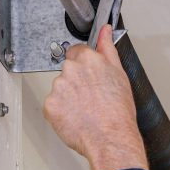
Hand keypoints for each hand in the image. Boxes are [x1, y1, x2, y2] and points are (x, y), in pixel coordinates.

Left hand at [43, 25, 148, 169]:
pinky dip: (62, 112)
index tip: (90, 77)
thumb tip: (105, 30)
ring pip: (60, 88)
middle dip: (76, 81)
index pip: (77, 52)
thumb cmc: (118, 112)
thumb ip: (108, 48)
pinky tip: (76, 118)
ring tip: (86, 110)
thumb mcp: (119, 74)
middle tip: (91, 97)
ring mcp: (58, 88)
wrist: (111, 139)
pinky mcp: (50, 106)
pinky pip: (53, 106)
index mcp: (88, 59)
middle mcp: (70, 70)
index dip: (85, 66)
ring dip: (68, 97)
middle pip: (68, 70)